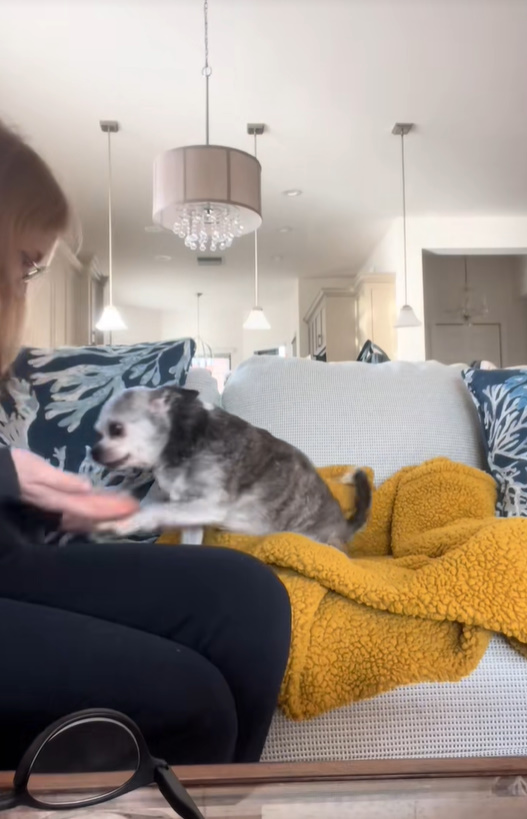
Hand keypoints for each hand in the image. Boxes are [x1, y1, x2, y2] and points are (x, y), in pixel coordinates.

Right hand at [11, 449, 138, 529]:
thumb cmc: (16, 469)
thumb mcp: (38, 472)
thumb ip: (63, 481)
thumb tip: (87, 488)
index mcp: (58, 502)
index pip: (92, 509)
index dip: (113, 509)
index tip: (133, 507)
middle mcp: (59, 509)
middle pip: (92, 515)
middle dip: (113, 512)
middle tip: (135, 507)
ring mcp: (56, 508)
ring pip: (86, 514)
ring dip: (105, 511)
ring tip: (124, 506)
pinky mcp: (52, 503)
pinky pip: (78, 510)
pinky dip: (92, 508)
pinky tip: (99, 504)